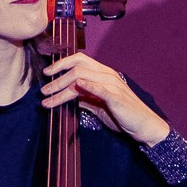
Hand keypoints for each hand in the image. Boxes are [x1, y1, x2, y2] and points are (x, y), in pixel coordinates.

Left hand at [40, 51, 169, 144]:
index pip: (80, 60)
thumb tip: (67, 95)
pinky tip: (77, 86)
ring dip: (62, 87)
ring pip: (82, 78)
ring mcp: (113, 85)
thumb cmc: (123, 116)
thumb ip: (85, 97)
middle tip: (43, 89)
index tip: (46, 73)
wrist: (144, 126)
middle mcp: (108, 75)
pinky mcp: (116, 98)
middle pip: (77, 67)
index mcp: (103, 74)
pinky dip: (88, 85)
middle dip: (57, 77)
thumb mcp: (99, 105)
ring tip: (48, 98)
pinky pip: (101, 88)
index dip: (61, 63)